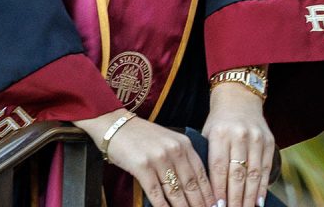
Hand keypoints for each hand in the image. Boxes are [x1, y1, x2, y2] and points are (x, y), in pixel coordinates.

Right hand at [75, 110, 213, 206]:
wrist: (115, 124)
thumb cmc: (141, 136)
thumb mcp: (168, 141)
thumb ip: (182, 158)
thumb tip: (194, 187)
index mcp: (184, 144)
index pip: (202, 175)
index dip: (209, 196)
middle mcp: (174, 150)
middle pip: (191, 186)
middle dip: (199, 206)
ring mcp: (158, 158)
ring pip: (176, 193)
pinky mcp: (142, 167)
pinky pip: (156, 193)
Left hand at [202, 83, 274, 206]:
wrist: (239, 98)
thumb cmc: (219, 122)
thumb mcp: (208, 134)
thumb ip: (208, 158)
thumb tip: (206, 189)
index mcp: (220, 134)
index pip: (219, 167)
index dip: (219, 189)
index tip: (217, 206)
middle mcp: (239, 135)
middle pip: (237, 174)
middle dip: (234, 198)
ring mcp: (256, 138)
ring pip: (253, 174)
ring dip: (249, 197)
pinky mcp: (269, 142)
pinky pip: (266, 169)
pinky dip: (262, 188)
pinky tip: (258, 202)